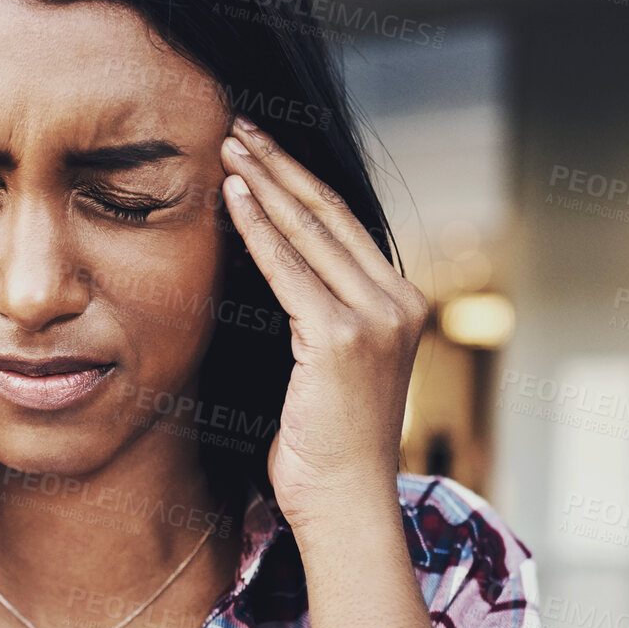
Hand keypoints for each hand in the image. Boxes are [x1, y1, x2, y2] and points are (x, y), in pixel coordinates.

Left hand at [218, 117, 427, 535]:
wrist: (343, 501)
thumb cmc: (324, 444)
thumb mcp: (327, 366)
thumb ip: (317, 315)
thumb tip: (274, 270)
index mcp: (401, 303)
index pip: (342, 225)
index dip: (298, 181)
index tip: (259, 149)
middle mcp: (399, 302)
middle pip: (327, 214)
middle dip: (277, 165)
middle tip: (236, 126)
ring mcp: (377, 318)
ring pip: (309, 231)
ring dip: (263, 182)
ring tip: (227, 144)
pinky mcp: (343, 337)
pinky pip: (289, 270)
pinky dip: (258, 228)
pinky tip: (232, 195)